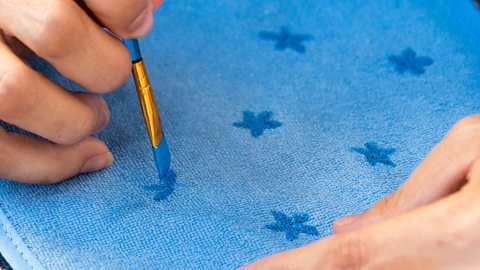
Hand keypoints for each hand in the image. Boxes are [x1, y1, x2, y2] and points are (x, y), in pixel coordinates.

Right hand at [0, 0, 162, 183]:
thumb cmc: (30, 4)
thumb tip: (147, 12)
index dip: (127, 12)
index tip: (136, 26)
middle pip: (58, 33)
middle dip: (106, 67)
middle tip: (113, 73)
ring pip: (16, 95)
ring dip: (76, 120)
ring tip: (97, 114)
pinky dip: (49, 165)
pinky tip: (86, 156)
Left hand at [244, 115, 479, 268]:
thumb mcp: (471, 147)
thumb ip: (405, 194)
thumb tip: (346, 229)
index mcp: (454, 234)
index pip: (350, 259)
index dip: (293, 269)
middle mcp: (459, 268)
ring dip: (343, 268)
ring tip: (293, 263)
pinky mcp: (465, 268)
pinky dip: (383, 265)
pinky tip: (350, 253)